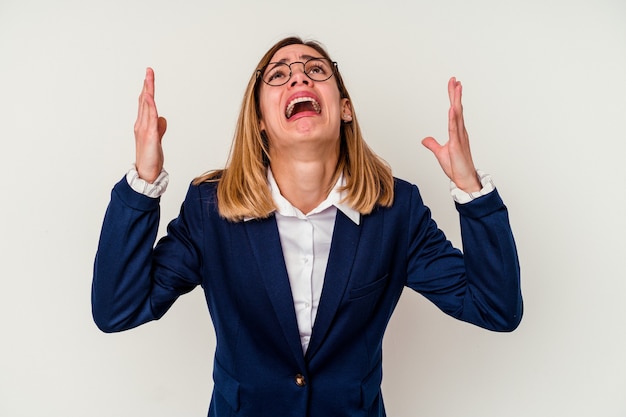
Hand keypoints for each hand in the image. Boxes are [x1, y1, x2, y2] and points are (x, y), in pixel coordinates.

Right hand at [134, 67, 166, 182]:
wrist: (147, 172)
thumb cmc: (151, 158)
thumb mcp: (157, 140)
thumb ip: (159, 128)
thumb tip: (162, 119)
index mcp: (143, 124)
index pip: (145, 104)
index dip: (147, 90)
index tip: (149, 76)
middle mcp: (142, 124)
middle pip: (144, 101)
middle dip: (147, 85)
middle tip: (149, 70)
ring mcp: (144, 129)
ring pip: (146, 106)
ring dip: (148, 91)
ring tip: (149, 77)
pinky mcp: (150, 136)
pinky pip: (150, 118)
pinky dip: (149, 106)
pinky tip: (148, 96)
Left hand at [422, 77, 480, 192]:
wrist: (464, 179)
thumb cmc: (456, 167)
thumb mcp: (440, 153)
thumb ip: (433, 144)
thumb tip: (425, 139)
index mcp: (457, 132)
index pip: (455, 111)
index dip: (453, 97)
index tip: (454, 85)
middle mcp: (460, 131)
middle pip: (457, 108)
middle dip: (455, 94)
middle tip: (454, 80)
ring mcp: (459, 137)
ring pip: (458, 115)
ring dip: (456, 100)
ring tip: (456, 87)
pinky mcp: (456, 144)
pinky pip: (454, 129)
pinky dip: (453, 117)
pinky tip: (452, 108)